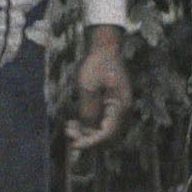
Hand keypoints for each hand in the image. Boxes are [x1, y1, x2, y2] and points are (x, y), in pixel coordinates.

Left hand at [67, 29, 132, 150]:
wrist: (104, 46)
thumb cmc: (97, 63)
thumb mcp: (88, 86)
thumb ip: (88, 109)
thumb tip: (87, 130)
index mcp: (121, 105)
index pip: (107, 133)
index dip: (91, 142)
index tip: (75, 145)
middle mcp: (122, 109)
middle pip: (106, 135)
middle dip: (87, 138)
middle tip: (68, 132)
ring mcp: (118, 107)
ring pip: (103, 129)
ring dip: (86, 132)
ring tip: (68, 127)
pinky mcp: (111, 104)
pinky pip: (101, 121)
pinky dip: (88, 124)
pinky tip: (74, 121)